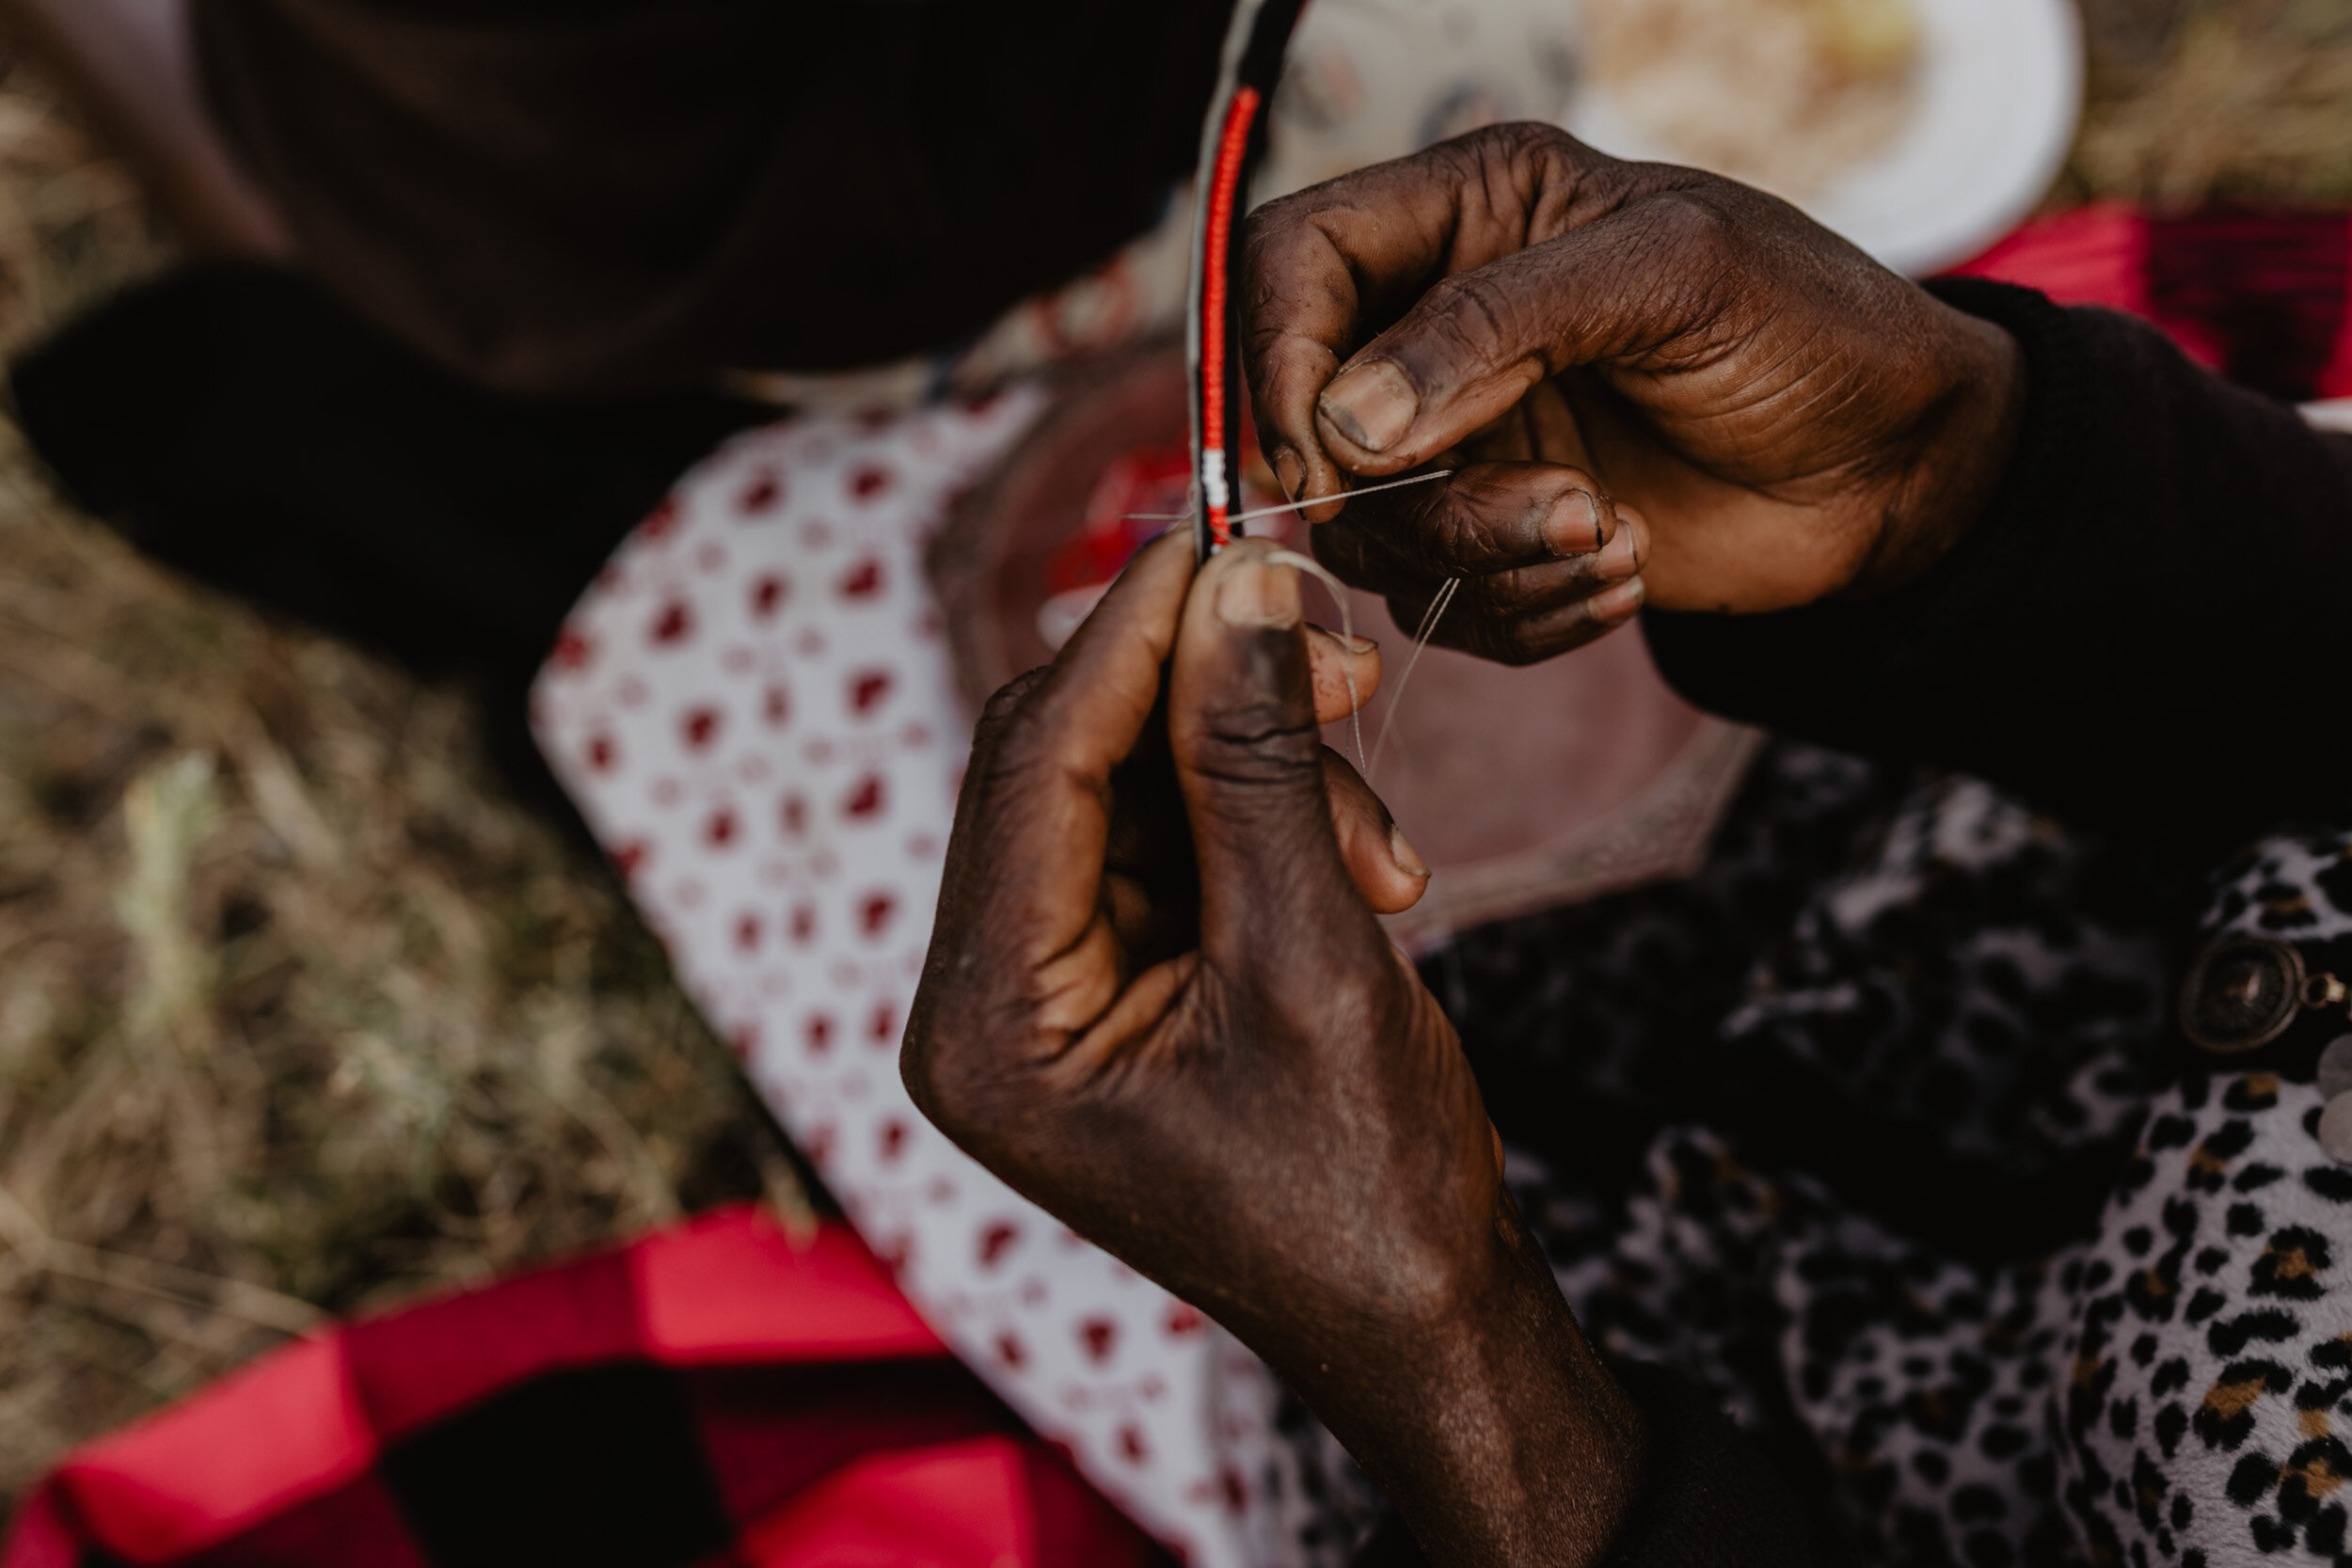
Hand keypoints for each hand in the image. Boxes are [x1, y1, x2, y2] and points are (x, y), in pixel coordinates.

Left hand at [905, 530, 1641, 1565]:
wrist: (1418, 1318)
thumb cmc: (1365, 1186)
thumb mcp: (1312, 955)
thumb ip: (1257, 762)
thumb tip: (1237, 585)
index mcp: (988, 1027)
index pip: (1033, 766)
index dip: (1132, 635)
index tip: (1229, 536)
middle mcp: (982, 1004)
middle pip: (1062, 763)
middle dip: (1205, 700)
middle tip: (1335, 649)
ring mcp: (1040, 995)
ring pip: (1128, 791)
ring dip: (1262, 777)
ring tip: (1387, 853)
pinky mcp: (1105, 983)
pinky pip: (1166, 843)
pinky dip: (1263, 824)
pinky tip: (1363, 869)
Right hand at [1243, 122, 2025, 659]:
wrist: (1902, 467)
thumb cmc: (1811, 328)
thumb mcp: (1670, 275)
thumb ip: (1495, 326)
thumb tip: (1345, 422)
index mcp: (1466, 213)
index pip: (1291, 264)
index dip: (1274, 351)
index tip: (1326, 444)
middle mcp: (1440, 328)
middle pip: (1308, 425)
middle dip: (1409, 497)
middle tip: (1546, 507)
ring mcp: (1463, 442)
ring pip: (1373, 535)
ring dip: (1486, 560)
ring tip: (1609, 538)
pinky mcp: (1498, 540)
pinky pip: (1443, 607)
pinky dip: (1527, 612)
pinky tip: (1623, 573)